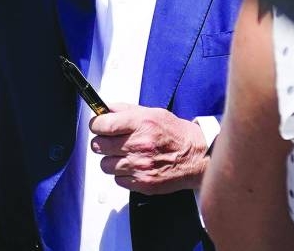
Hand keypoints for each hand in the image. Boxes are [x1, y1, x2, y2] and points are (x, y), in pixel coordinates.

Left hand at [89, 104, 207, 194]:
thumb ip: (125, 110)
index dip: (96, 124)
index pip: (102, 125)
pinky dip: (122, 174)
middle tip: (111, 140)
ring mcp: (140, 166)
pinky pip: (117, 180)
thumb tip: (104, 109)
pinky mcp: (143, 183)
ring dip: (111, 159)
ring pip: (105, 165)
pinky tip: (134, 166)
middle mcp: (139, 145)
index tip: (98, 125)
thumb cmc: (175, 134)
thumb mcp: (152, 112)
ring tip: (124, 154)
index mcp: (140, 123)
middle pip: (98, 145)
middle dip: (101, 141)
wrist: (197, 157)